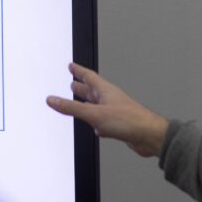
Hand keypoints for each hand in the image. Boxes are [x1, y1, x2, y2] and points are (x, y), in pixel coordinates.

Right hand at [46, 63, 168, 157]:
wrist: (150, 136)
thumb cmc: (129, 120)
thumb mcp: (94, 113)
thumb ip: (71, 107)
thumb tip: (52, 100)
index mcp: (105, 91)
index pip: (88, 76)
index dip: (78, 70)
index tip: (71, 66)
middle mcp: (110, 99)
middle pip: (92, 91)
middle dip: (81, 87)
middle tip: (72, 82)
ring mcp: (115, 112)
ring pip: (96, 106)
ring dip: (86, 105)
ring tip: (78, 104)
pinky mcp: (118, 125)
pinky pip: (102, 120)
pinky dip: (95, 122)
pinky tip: (94, 128)